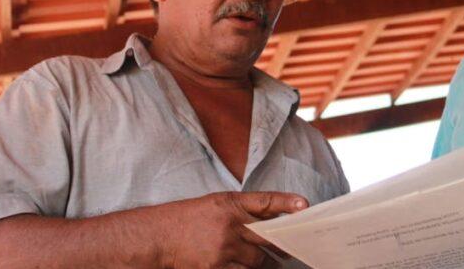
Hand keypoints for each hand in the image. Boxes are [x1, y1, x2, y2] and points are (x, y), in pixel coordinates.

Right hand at [156, 191, 307, 268]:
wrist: (159, 237)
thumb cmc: (190, 218)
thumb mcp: (218, 204)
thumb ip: (245, 210)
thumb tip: (275, 218)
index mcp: (230, 204)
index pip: (265, 201)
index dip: (287, 203)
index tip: (304, 205)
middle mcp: (229, 225)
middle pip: (268, 237)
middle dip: (283, 244)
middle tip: (293, 248)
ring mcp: (223, 249)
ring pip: (258, 261)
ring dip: (266, 264)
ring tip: (273, 263)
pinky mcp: (215, 268)